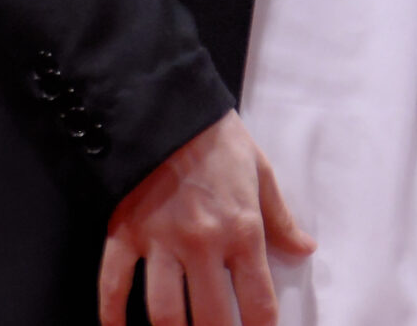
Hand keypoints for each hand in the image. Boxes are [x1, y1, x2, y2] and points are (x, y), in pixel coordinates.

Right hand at [98, 111, 314, 325]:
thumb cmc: (218, 141)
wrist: (168, 110)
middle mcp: (202, 244)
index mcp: (241, 230)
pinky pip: (114, 286)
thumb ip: (281, 220)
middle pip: (212, 318)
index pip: (258, 301)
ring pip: (165, 313)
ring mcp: (160, 242)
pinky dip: (112, 316)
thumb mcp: (260, 173)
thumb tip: (304, 250)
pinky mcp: (124, 234)